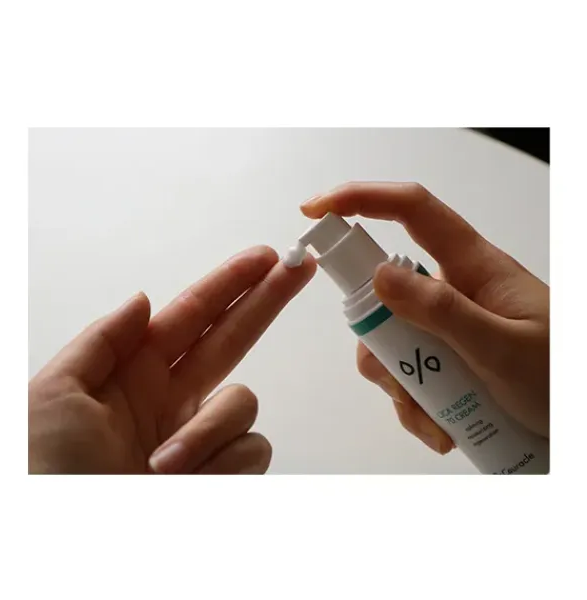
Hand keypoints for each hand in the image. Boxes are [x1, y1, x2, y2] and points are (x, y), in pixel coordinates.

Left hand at [29, 246, 315, 473]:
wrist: (67, 545)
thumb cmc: (46, 475)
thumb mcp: (54, 396)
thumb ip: (102, 341)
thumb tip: (142, 302)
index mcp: (134, 374)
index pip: (191, 317)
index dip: (228, 285)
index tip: (262, 259)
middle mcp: (172, 400)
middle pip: (233, 336)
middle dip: (266, 299)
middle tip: (297, 268)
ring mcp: (201, 438)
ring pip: (243, 404)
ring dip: (206, 433)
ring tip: (160, 468)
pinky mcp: (222, 472)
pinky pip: (251, 450)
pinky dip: (220, 465)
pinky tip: (187, 484)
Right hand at [302, 182, 548, 454]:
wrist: (579, 422)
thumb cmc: (560, 378)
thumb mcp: (503, 348)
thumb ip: (442, 311)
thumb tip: (378, 275)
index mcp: (472, 266)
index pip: (410, 209)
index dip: (360, 198)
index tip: (314, 212)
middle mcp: (450, 290)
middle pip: (383, 294)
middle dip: (380, 342)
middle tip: (405, 383)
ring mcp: (444, 326)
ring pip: (388, 342)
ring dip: (401, 387)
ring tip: (437, 422)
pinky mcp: (443, 357)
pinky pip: (406, 373)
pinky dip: (414, 405)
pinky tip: (443, 429)